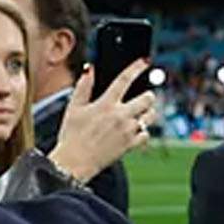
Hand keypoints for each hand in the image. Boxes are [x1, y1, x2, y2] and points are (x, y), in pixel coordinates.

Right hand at [50, 60, 156, 182]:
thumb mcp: (73, 108)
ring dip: (147, 113)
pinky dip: (143, 132)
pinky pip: (147, 134)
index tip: (145, 61)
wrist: (75, 162)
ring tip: (136, 115)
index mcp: (105, 104)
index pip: (124, 80)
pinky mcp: (132, 144)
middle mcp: (120, 115)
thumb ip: (83, 87)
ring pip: (151, 116)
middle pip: (148, 98)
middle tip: (141, 98)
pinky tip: (133, 131)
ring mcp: (128, 130)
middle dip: (147, 96)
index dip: (136, 68)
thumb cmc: (72, 136)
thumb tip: (89, 69)